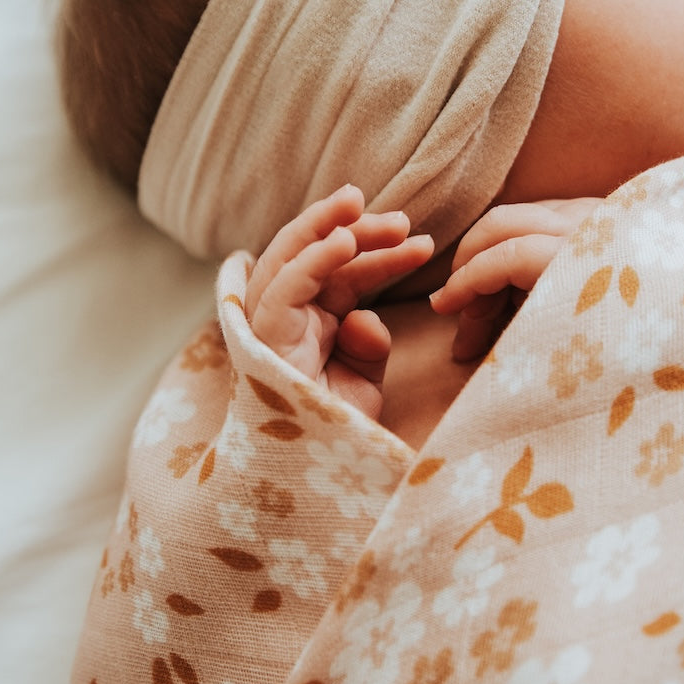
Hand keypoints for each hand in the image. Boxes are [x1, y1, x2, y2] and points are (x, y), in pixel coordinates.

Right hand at [245, 185, 433, 418]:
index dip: (380, 253)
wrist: (316, 478)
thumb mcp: (364, 380)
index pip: (344, 274)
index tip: (420, 242)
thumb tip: (366, 320)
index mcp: (311, 323)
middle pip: (314, 254)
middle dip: (351, 226)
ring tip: (360, 205)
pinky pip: (285, 286)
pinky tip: (345, 240)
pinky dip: (313, 258)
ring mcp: (270, 324)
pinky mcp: (263, 336)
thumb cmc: (337, 430)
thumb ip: (368, 344)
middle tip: (398, 216)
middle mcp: (287, 317)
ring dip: (326, 226)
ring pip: (290, 256)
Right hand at [429, 198, 600, 360]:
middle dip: (468, 262)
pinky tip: (521, 283)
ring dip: (493, 253)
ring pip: (520, 216)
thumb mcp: (573, 346)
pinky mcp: (605, 211)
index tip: (443, 308)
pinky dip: (521, 243)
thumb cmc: (628, 344)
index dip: (465, 283)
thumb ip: (516, 333)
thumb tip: (464, 343)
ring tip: (492, 304)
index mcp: (582, 256)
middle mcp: (589, 222)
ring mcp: (598, 211)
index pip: (504, 257)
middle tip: (458, 306)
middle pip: (501, 224)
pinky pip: (544, 217)